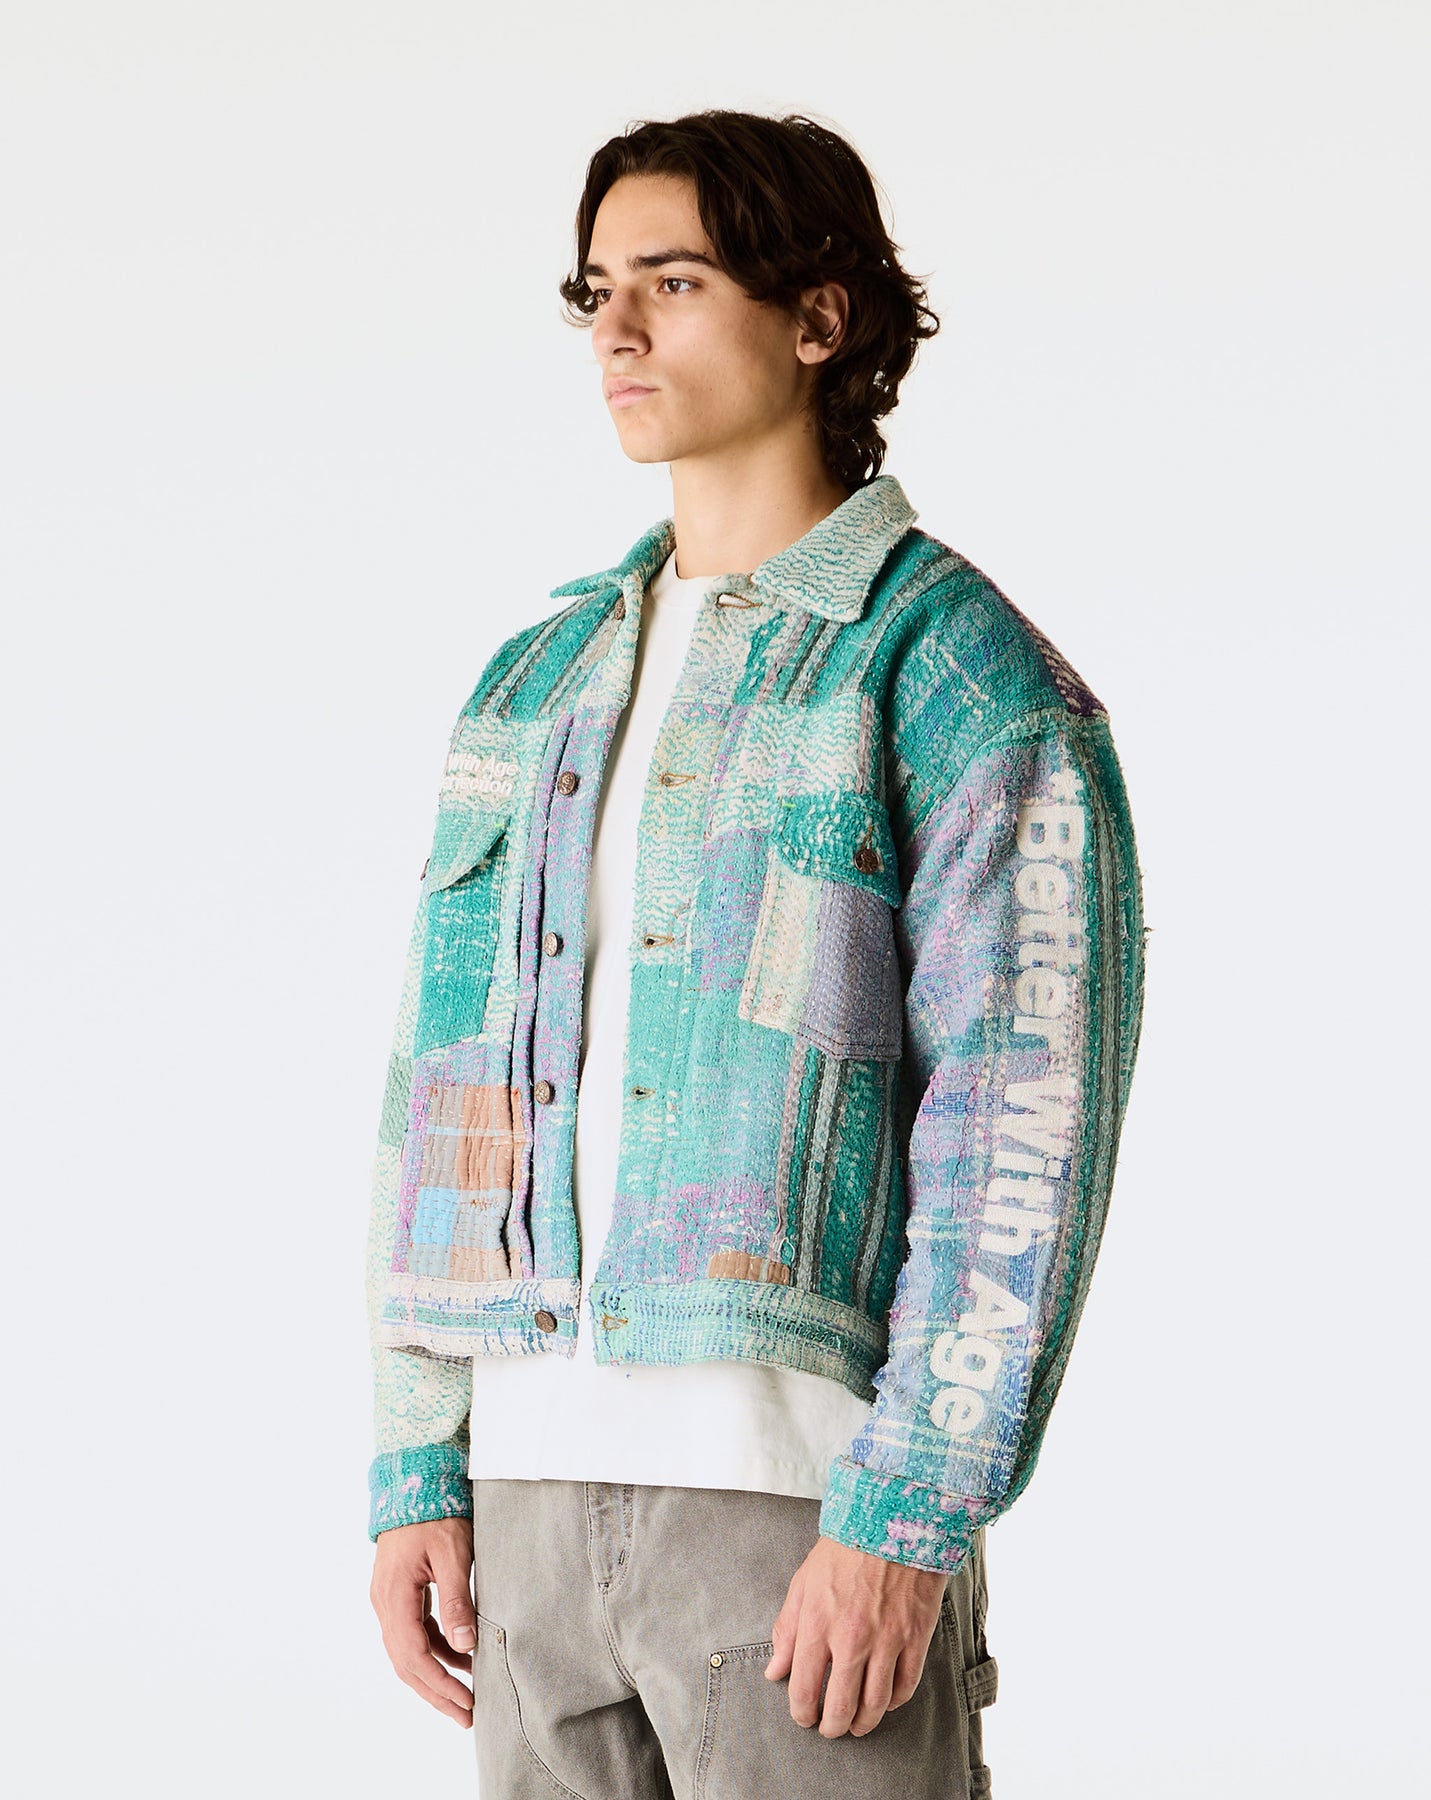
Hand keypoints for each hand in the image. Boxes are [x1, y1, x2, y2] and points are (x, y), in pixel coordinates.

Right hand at [370, 1516, 477, 1726]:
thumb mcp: (452, 1553)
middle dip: (437, 1693)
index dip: (440, 1684)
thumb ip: (457, 1599)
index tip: (466, 1703)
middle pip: (407, 1664)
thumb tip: (466, 1644)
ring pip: (409, 1652)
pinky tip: (462, 1656)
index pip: (414, 1656)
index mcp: (394, 1597)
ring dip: (436, 1676)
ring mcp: (390, 1600)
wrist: (413, 1482)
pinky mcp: (401, 1594)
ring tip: (467, 1696)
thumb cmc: (434, 1513)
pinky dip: (436, 1650)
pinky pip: (415, 1633)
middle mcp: (385, 1604)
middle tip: (467, 1716)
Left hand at [764, 1534, 947, 1738]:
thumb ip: (787, 1630)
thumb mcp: (803, 1583)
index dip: (802, 1713)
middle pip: (840, 1707)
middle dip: (832, 1727)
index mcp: (818, 1624)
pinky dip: (893, 1702)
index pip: (805, 1689)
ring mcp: (887, 1640)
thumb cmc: (843, 1551)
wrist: (892, 1521)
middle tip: (831, 1729)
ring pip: (875, 1705)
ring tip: (857, 1725)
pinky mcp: (916, 1637)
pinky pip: (905, 1687)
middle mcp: (851, 1638)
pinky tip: (885, 1701)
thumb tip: (774, 1671)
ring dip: (864, 1723)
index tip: (804, 1718)